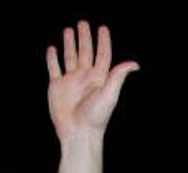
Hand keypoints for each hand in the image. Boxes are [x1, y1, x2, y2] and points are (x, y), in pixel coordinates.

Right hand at [46, 21, 138, 142]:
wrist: (79, 133)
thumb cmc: (96, 117)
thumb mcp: (110, 94)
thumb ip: (118, 76)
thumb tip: (134, 64)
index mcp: (99, 78)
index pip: (102, 55)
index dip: (103, 42)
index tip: (103, 28)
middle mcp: (85, 78)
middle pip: (85, 52)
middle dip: (85, 38)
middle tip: (83, 23)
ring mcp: (71, 81)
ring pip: (70, 57)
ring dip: (70, 44)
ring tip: (69, 30)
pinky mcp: (57, 87)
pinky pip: (54, 68)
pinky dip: (52, 59)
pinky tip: (53, 49)